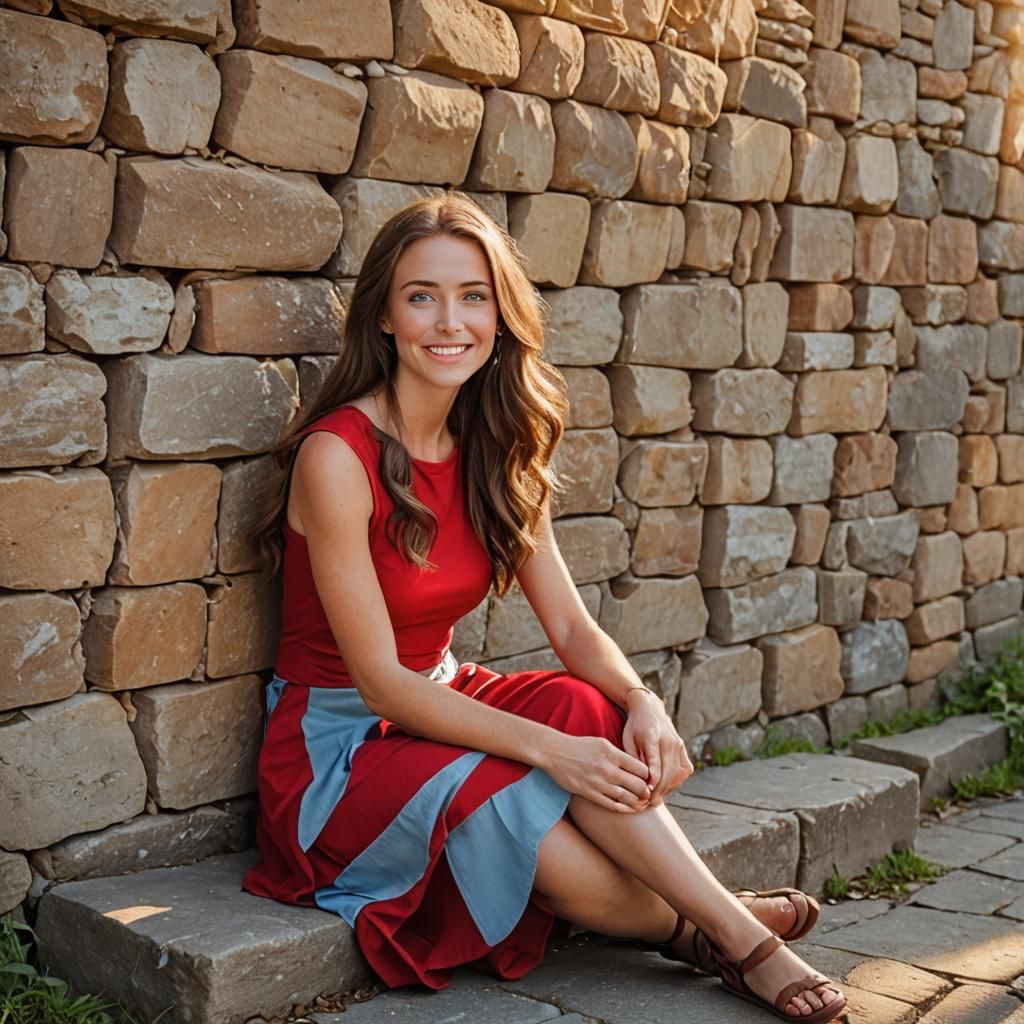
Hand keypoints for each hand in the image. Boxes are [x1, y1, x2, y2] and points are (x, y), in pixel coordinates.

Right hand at [541, 734, 651, 812]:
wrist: (555, 752)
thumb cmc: (580, 746)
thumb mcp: (602, 743)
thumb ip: (619, 754)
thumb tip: (637, 767)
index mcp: (612, 754)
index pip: (640, 768)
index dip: (648, 776)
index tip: (649, 779)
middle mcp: (607, 769)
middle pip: (637, 785)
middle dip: (646, 791)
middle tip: (648, 793)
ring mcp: (598, 782)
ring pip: (626, 797)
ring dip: (637, 802)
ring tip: (642, 803)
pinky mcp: (589, 793)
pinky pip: (611, 804)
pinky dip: (623, 808)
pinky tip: (629, 808)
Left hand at [622, 689, 692, 806]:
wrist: (649, 709)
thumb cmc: (634, 727)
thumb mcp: (628, 739)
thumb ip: (634, 758)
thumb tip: (641, 781)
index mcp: (652, 737)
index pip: (655, 763)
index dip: (652, 780)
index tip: (647, 793)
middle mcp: (669, 741)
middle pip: (668, 772)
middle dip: (659, 790)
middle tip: (648, 803)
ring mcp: (679, 745)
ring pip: (677, 774)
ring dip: (668, 788)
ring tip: (655, 797)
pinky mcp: (684, 749)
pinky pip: (684, 771)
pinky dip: (676, 782)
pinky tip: (666, 787)